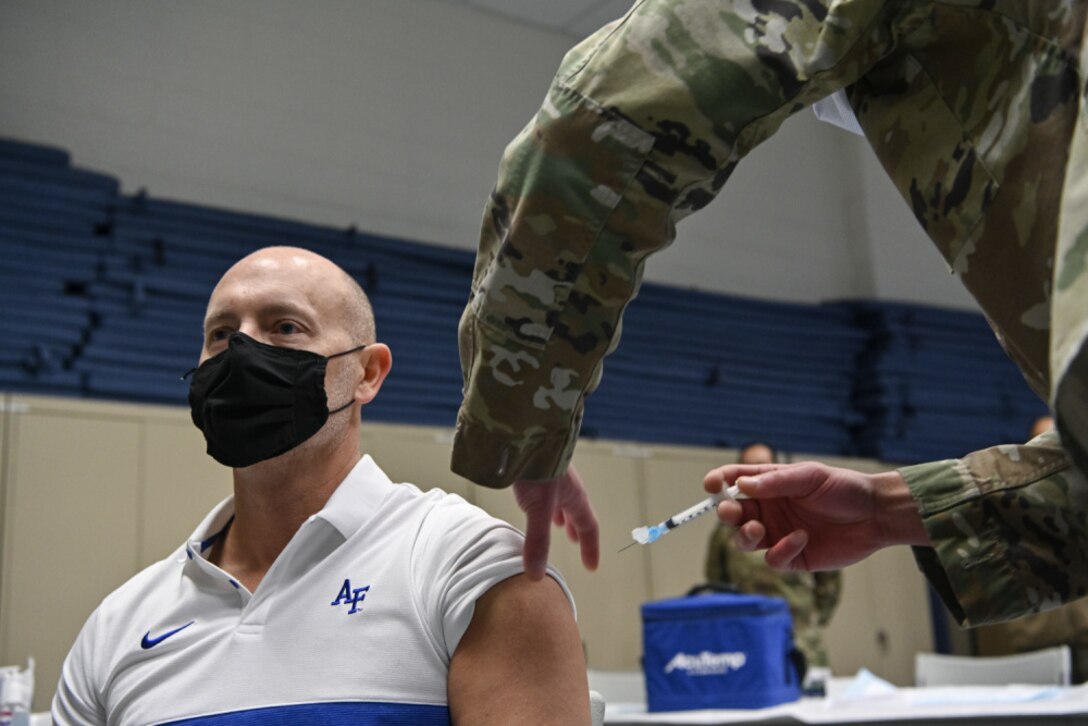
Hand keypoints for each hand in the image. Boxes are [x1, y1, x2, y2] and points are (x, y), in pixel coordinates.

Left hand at [513, 465, 599, 579]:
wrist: (527, 430)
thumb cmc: (538, 469)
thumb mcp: (538, 509)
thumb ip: (538, 541)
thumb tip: (536, 576)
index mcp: (575, 498)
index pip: (589, 528)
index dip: (590, 548)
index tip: (591, 565)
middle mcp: (568, 487)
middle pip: (577, 513)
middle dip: (576, 529)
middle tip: (574, 541)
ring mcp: (555, 476)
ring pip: (562, 500)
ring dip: (561, 514)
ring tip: (556, 523)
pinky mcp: (539, 467)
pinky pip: (548, 489)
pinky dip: (547, 501)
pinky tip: (535, 499)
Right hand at [705, 462, 926, 571]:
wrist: (875, 517)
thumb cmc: (843, 489)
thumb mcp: (810, 477)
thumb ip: (775, 481)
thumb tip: (740, 485)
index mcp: (768, 484)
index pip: (733, 481)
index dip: (718, 482)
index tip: (712, 485)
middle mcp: (768, 509)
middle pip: (732, 513)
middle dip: (725, 512)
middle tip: (730, 512)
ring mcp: (778, 533)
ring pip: (744, 539)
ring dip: (744, 536)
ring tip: (759, 529)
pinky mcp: (791, 557)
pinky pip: (772, 559)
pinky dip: (781, 551)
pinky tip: (802, 538)